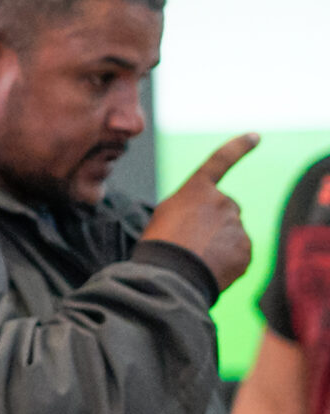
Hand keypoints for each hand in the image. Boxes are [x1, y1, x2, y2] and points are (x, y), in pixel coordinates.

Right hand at [141, 134, 258, 290]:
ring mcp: (237, 225)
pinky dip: (226, 262)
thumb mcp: (164, 218)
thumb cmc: (158, 248)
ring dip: (218, 245)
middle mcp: (222, 201)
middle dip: (213, 224)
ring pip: (231, 234)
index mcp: (197, 190)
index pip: (220, 160)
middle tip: (191, 244)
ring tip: (196, 261)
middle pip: (224, 210)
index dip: (239, 147)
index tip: (256, 136)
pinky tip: (208, 270)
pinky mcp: (246, 249)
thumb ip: (190, 211)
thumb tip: (208, 226)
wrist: (170, 277)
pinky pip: (238, 254)